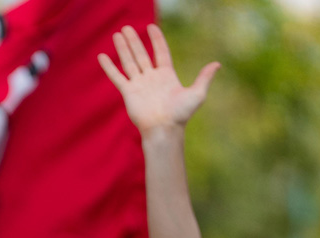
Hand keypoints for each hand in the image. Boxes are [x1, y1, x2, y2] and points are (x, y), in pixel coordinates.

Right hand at [99, 24, 219, 135]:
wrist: (164, 129)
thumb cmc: (180, 115)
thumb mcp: (197, 94)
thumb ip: (204, 78)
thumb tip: (217, 64)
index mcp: (166, 75)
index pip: (160, 52)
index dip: (156, 39)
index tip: (150, 27)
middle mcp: (151, 77)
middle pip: (141, 54)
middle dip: (134, 41)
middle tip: (127, 28)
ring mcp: (138, 84)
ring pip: (128, 61)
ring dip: (123, 48)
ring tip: (117, 34)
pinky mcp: (128, 92)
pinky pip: (117, 77)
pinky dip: (109, 67)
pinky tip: (102, 57)